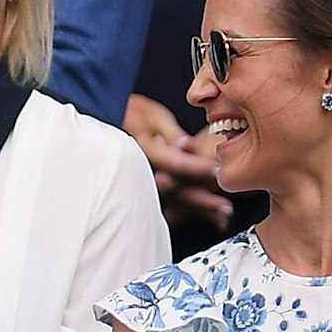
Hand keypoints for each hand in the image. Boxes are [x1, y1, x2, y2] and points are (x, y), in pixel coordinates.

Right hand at [124, 94, 229, 227]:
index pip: (175, 164)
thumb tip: (188, 147)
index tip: (218, 171)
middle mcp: (142, 172)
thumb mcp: (151, 116)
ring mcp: (141, 184)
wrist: (105, 120)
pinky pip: (166, 205)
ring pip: (172, 201)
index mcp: (145, 151)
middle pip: (175, 190)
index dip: (197, 168)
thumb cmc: (130, 113)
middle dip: (201, 200)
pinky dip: (185, 214)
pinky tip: (204, 219)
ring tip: (221, 218)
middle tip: (226, 208)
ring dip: (197, 211)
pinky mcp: (144, 189)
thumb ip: (171, 135)